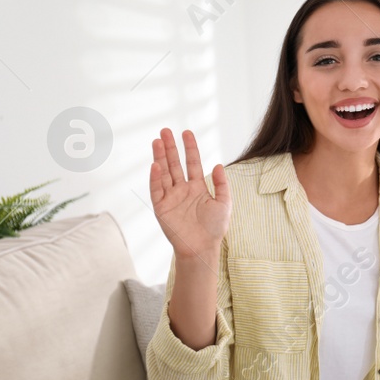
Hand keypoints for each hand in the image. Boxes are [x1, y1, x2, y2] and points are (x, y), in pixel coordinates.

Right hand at [149, 128, 230, 265]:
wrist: (203, 248)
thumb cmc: (214, 229)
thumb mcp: (224, 204)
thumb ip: (221, 184)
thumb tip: (218, 165)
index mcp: (197, 187)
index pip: (192, 162)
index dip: (190, 148)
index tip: (186, 133)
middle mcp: (182, 190)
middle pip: (174, 164)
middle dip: (170, 148)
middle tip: (165, 131)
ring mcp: (170, 197)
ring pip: (163, 173)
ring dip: (160, 158)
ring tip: (157, 141)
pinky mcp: (161, 208)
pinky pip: (157, 190)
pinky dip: (155, 178)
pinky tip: (155, 165)